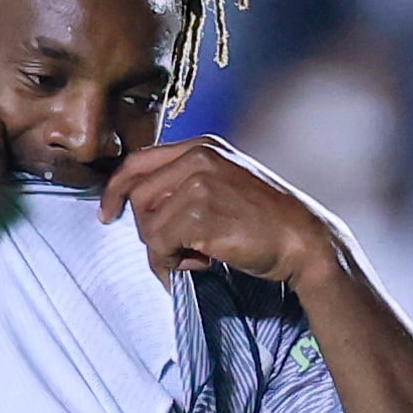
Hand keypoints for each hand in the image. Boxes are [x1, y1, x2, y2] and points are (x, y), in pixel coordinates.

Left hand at [99, 135, 341, 288]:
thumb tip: (143, 206)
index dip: (116, 189)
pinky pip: (159, 246)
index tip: (108, 213)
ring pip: (146, 224)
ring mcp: (198, 183)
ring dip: (163, 252)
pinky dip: (170, 265)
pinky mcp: (199, 213)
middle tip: (177, 251)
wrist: (303, 240)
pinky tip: (199, 266)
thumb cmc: (267, 221)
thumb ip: (189, 183)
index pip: (138, 161)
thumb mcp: (227, 184)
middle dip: (148, 230)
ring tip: (196, 259)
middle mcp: (198, 157)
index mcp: (203, 146)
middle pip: (137, 195)